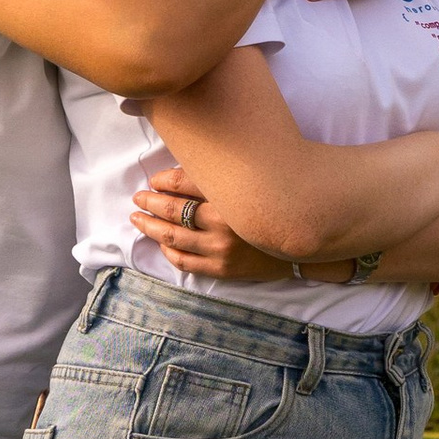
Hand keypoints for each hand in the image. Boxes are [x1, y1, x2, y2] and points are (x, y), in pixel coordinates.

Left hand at [131, 163, 348, 286]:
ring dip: (150, 227)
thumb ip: (221, 175)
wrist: (301, 242)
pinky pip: (185, 262)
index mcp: (230, 195)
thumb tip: (184, 169)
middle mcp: (224, 222)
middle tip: (138, 198)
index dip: (163, 180)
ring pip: (172, 238)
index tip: (154, 180)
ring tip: (138, 219)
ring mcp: (221, 249)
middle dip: (150, 203)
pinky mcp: (223, 269)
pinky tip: (161, 244)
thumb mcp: (251, 184)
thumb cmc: (274, 207)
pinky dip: (169, 252)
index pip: (184, 182)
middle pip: (173, 211)